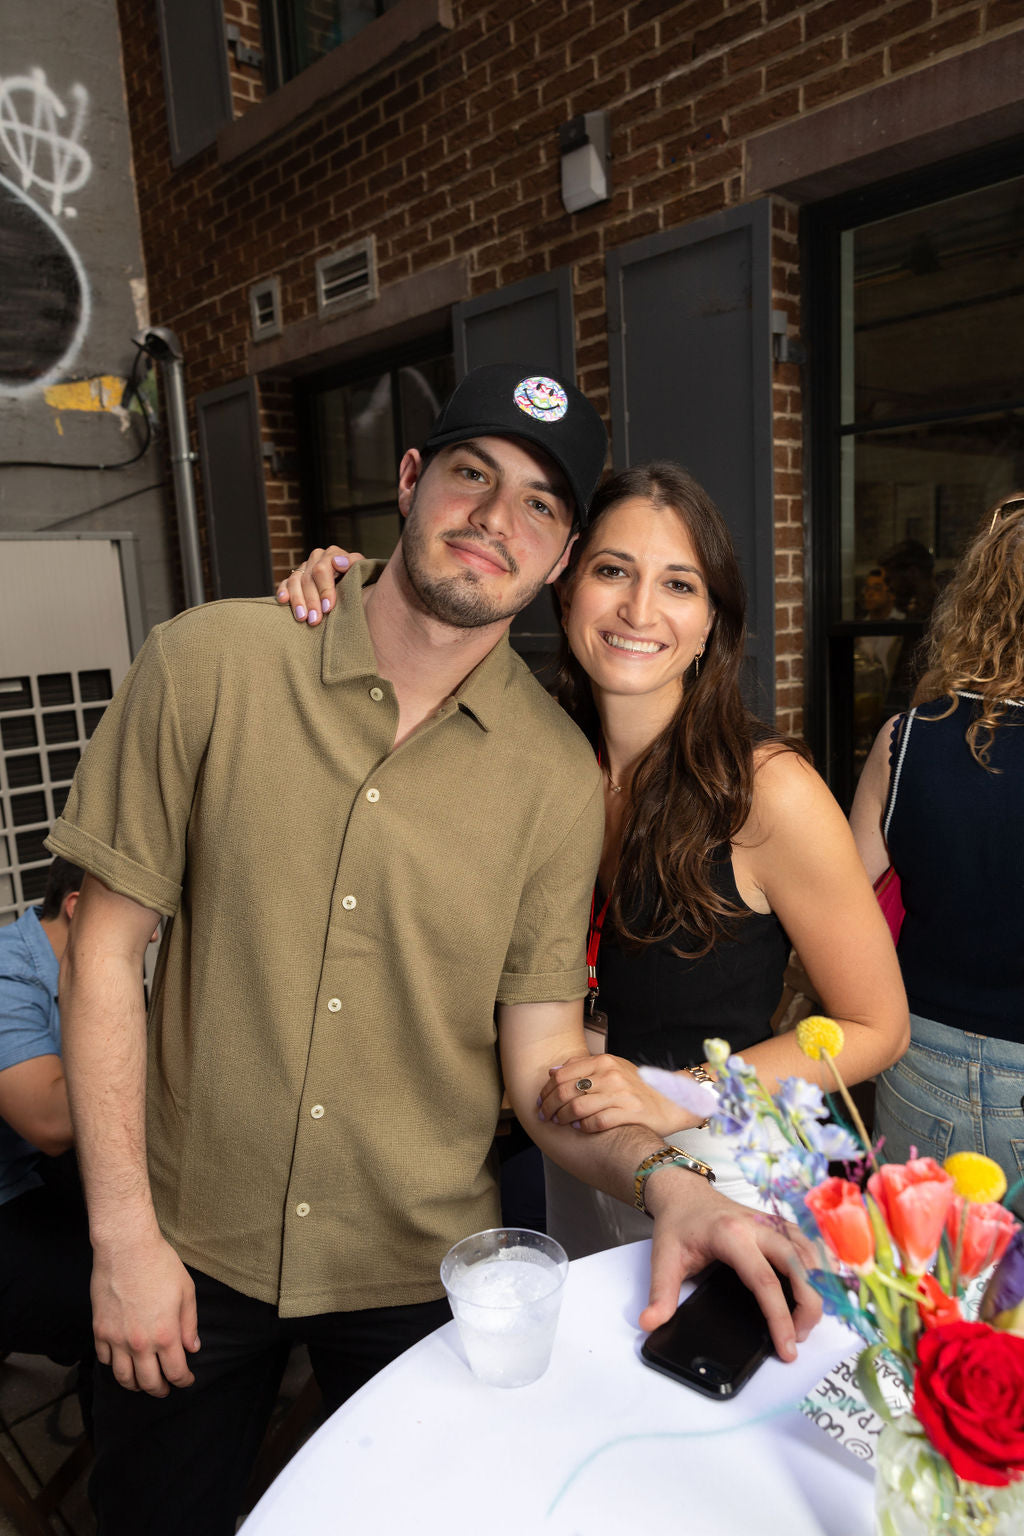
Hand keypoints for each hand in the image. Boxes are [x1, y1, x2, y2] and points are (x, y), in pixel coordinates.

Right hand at [90, 1233, 199, 1395]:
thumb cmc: (160, 1265)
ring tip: (143, 1383)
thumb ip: (189, 1324)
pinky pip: (105, 1359)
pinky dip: (114, 1366)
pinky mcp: (100, 1331)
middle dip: (160, 1390)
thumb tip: (192, 1348)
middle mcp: (140, 1343)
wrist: (127, 1248)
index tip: (187, 1380)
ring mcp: (117, 1339)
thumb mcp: (186, 1292)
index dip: (183, 1381)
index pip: (176, 1372)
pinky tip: (122, 1362)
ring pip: (123, 1378)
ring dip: (135, 1386)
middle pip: (149, 1382)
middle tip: (165, 1389)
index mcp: (165, 1335)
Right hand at [275, 546, 362, 624]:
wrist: (355, 586)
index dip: (325, 588)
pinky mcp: (294, 579)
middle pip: (308, 578)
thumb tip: (338, 562)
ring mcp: (304, 568)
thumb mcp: (361, 570)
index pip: (322, 569)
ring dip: (298, 601)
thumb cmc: (358, 580)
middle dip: (312, 600)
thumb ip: (353, 563)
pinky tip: (283, 601)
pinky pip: (285, 583)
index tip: (328, 607)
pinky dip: (283, 591)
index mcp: (331, 555)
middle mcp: (315, 559)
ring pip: (295, 582)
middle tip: (315, 619)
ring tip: (302, 618)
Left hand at [538, 1053, 704, 1137]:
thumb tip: (553, 1072)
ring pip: (577, 1106)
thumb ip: (584, 1066)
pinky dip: (583, 1127)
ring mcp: (621, 1094)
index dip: (547, 1090)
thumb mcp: (612, 1067)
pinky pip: (596, 1122)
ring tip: (559, 1123)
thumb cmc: (639, 1087)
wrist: (672, 1100)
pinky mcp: (630, 1113)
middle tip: (544, 1115)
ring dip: (562, 1118)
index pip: (563, 1074)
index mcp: (604, 1061)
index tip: (541, 1100)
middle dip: (549, 1105)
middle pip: (566, 1090)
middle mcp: (611, 1075)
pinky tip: (579, 1128)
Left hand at [641, 1170, 821, 1360]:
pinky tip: (821, 1286)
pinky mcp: (777, 1223)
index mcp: (730, 1235)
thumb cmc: (677, 1224)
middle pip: (797, 1265)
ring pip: (808, 1252)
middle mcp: (757, 1225)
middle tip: (801, 1337)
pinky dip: (819, 1265)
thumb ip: (659, 1294)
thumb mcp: (663, 1258)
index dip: (779, 1316)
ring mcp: (770, 1221)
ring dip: (815, 1286)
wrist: (682, 1191)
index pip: (764, 1280)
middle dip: (808, 1304)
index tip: (787, 1346)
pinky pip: (807, 1243)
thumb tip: (649, 1323)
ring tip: (806, 1320)